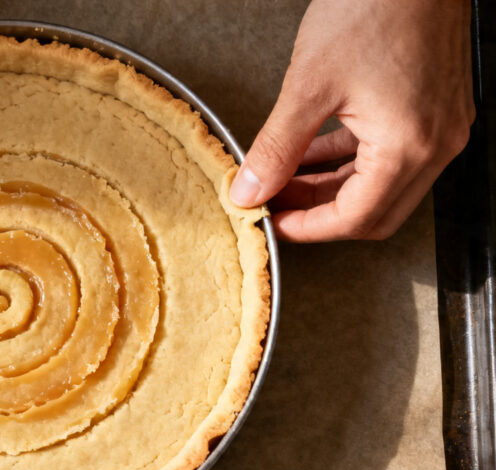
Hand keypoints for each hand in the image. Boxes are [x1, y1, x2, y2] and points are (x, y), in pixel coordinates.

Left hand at [230, 0, 473, 241]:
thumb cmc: (372, 7)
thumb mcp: (308, 86)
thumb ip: (276, 148)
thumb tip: (249, 190)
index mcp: (411, 147)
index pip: (356, 218)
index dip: (307, 228)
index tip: (270, 223)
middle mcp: (436, 144)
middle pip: (374, 211)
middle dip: (318, 213)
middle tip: (273, 204)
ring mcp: (440, 127)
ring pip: (379, 183)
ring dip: (329, 186)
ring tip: (280, 178)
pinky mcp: (434, 108)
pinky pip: (388, 152)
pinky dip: (346, 159)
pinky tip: (307, 151)